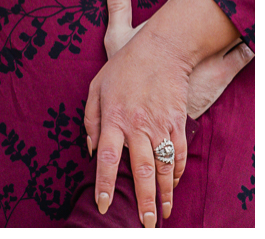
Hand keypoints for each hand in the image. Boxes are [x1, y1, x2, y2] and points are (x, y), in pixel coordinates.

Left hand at [91, 0, 253, 225]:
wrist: (161, 48)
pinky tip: (173, 185)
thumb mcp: (96, 86)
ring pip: (163, 167)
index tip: (103, 204)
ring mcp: (159, 124)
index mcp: (113, 116)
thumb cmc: (124, 67)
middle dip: (143, 200)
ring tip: (162, 214)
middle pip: (140, 170)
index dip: (104, 183)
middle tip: (145, 224)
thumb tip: (90, 150)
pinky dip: (177, 173)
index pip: (106, 157)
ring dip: (164, 193)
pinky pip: (179, 154)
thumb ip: (90, 118)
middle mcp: (137, 125)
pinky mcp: (177, 122)